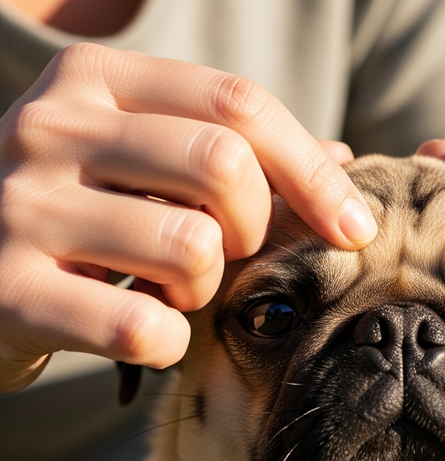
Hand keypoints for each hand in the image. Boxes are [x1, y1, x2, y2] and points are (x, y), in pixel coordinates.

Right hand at [0, 43, 375, 391]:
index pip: (240, 105)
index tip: (355, 228)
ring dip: (204, 287)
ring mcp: (20, 207)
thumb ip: (234, 150)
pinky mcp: (5, 290)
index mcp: (97, 80)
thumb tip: (339, 158)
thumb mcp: (144, 160)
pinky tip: (144, 333)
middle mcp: (51, 127)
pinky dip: (166, 343)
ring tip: (169, 290)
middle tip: (227, 253)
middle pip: (223, 166)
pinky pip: (138, 326)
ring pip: (190, 246)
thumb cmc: (80, 210)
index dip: (314, 172)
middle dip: (254, 228)